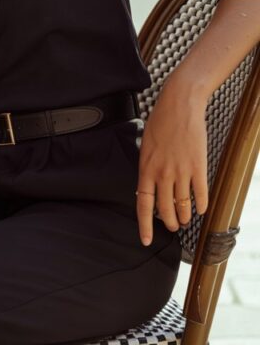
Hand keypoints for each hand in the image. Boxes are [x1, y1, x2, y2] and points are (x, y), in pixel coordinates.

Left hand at [136, 84, 208, 245]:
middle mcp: (163, 174)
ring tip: (184, 221)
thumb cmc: (160, 122)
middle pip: (165, 209)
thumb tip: (148, 186)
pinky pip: (200, 193)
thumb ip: (147, 168)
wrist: (180, 105)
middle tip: (171, 227)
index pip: (144, 205)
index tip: (146, 240)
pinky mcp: (198, 166)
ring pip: (182, 205)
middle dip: (168, 223)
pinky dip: (201, 205)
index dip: (145, 225)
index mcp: (146, 169)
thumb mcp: (145, 146)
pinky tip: (200, 210)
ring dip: (183, 217)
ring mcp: (181, 171)